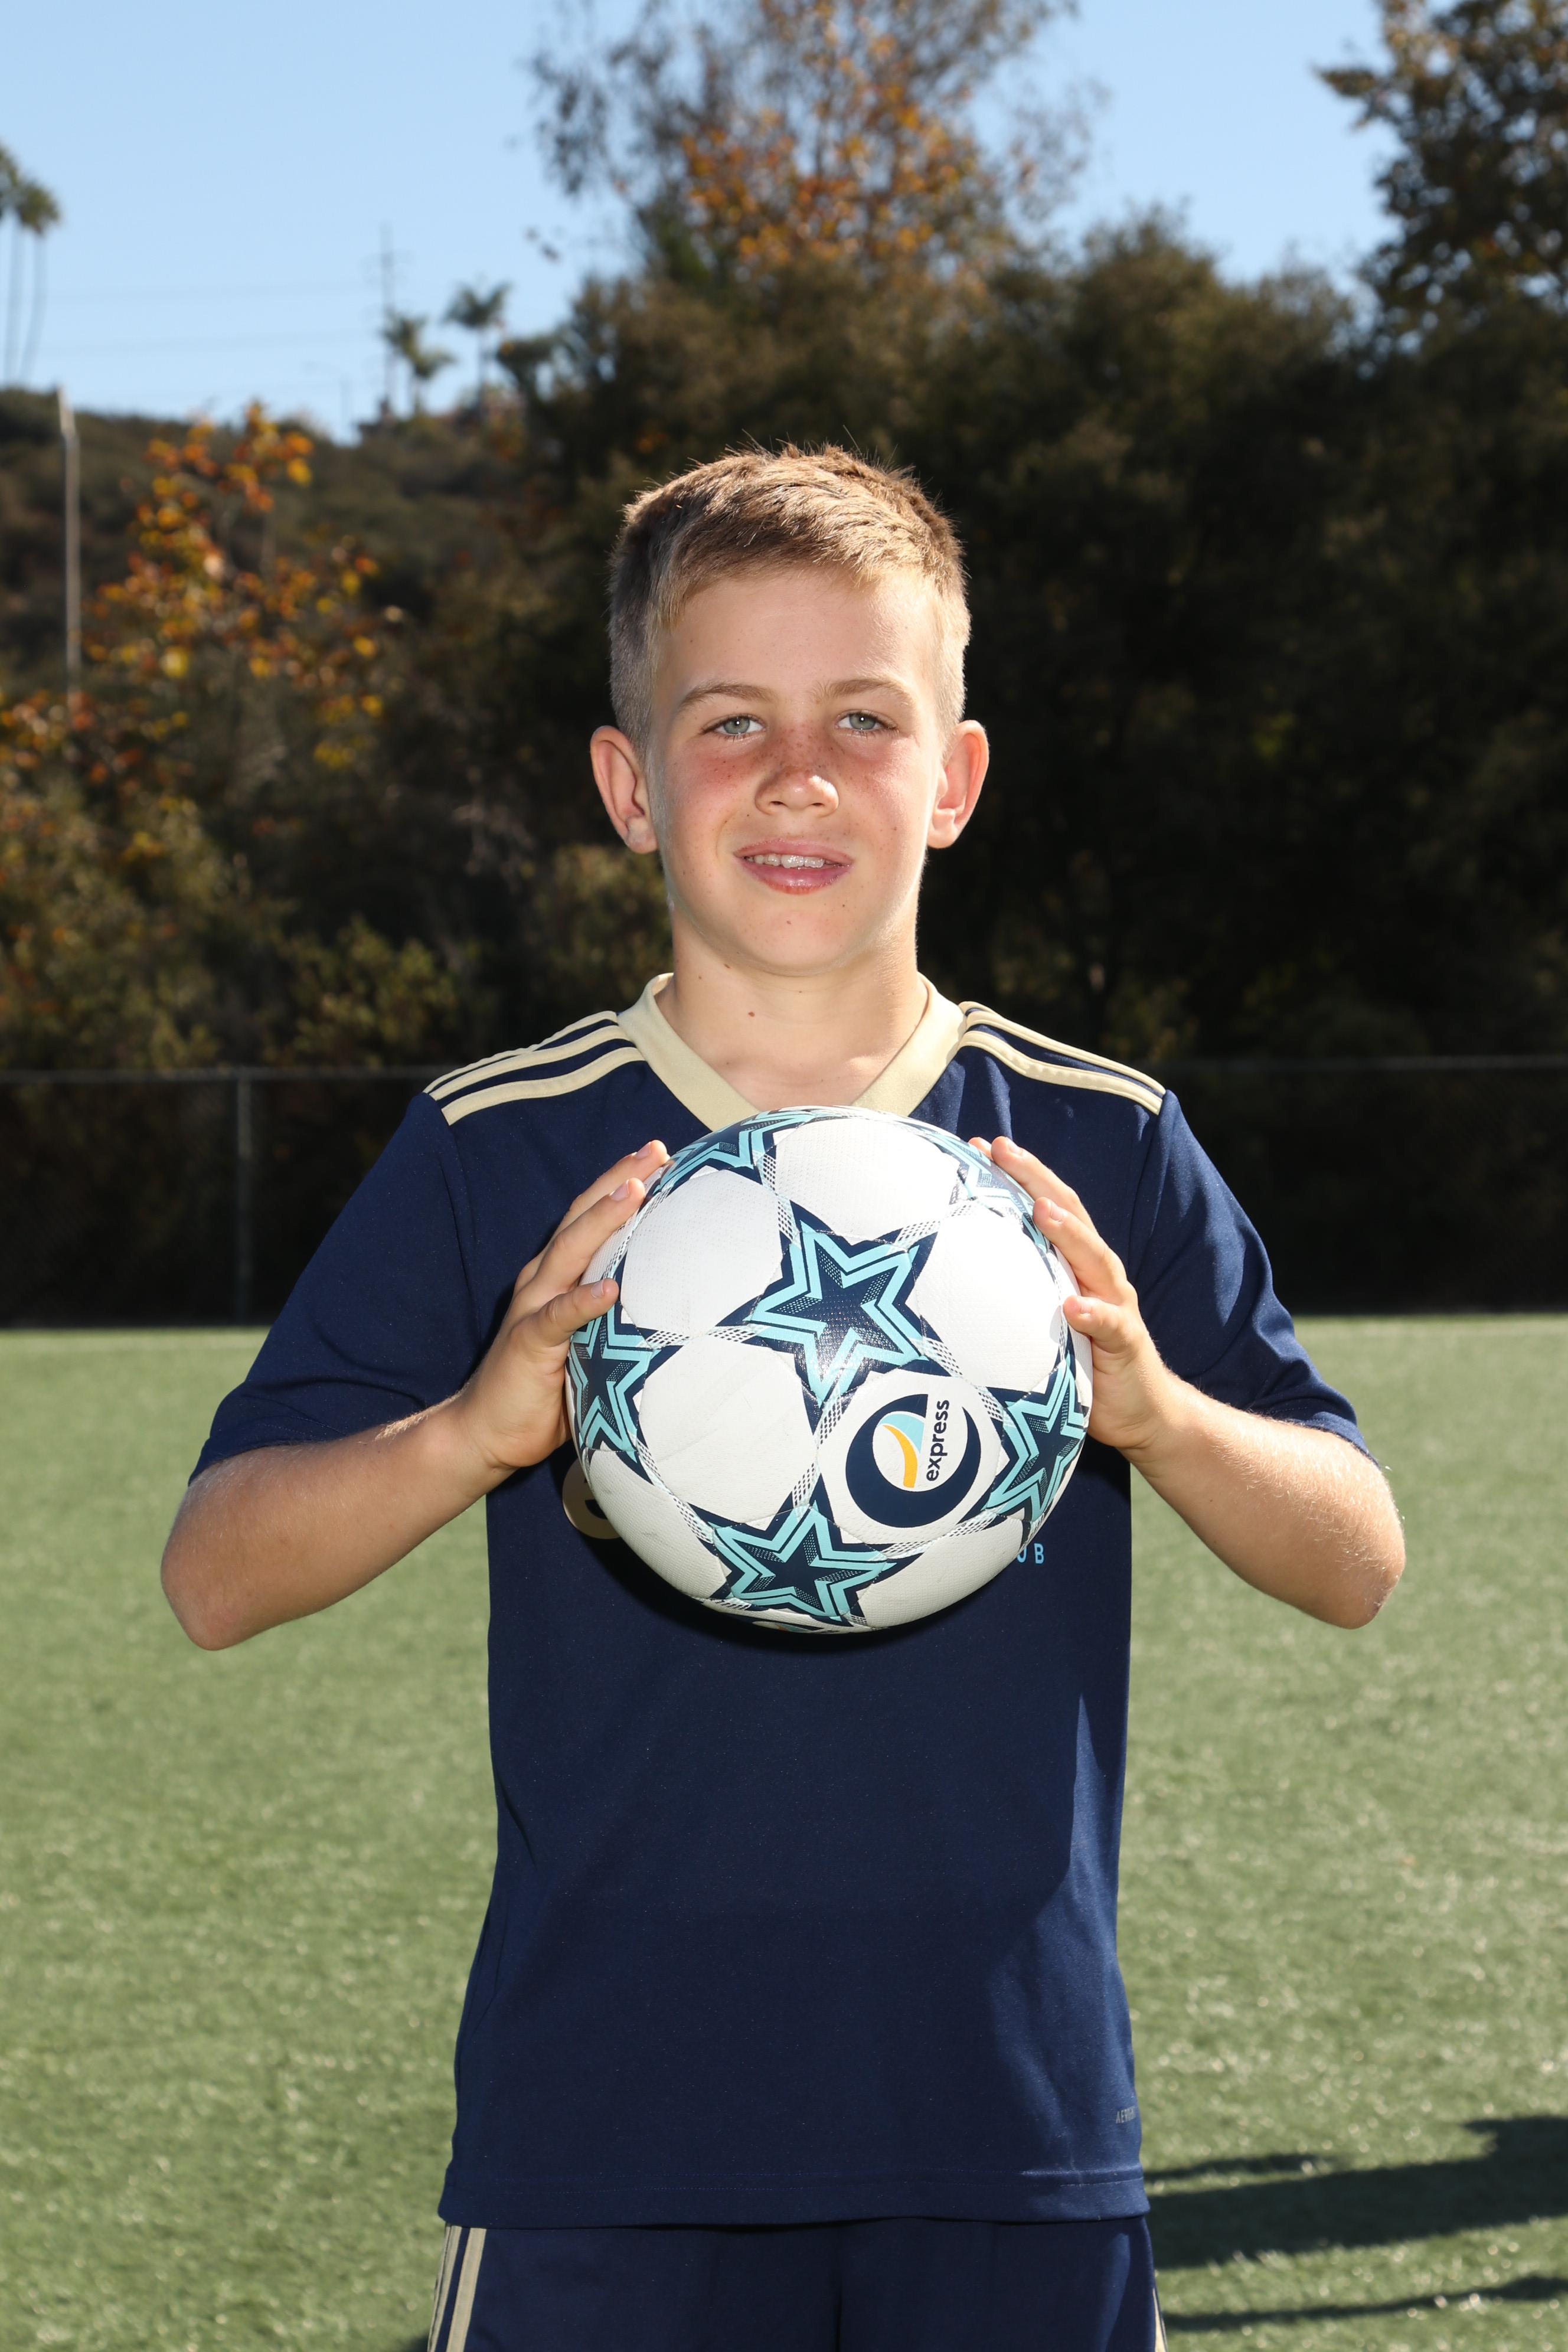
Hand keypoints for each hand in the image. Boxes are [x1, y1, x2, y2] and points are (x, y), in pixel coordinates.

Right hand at [451, 1139, 668, 1483]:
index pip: (591, 1218)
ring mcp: (533, 1308)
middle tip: (658, 1150)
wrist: (484, 1431)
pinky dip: (583, 1300)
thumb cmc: (547, 1389)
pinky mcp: (527, 1343)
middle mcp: (543, 1280)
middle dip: (621, 1181)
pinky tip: (609, 1288)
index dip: (623, 1183)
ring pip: (570, 1253)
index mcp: (558, 1275)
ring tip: (636, 1191)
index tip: (662, 1155)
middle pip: (583, 1218)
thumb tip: (681, 1312)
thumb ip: (618, 1319)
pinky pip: (558, 1317)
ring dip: (603, 1220)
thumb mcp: (589, 1343)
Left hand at [975, 1134, 1179, 1463]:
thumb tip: (948, 1281)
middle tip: (1000, 1149)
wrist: (1141, 1413)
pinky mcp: (1126, 1344)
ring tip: (1041, 1211)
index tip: (978, 1146)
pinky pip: (1110, 1326)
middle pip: (1069, 1216)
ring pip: (1094, 1260)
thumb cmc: (1080, 1366)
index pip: (1045, 1207)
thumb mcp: (1039, 1324)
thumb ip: (1012, 1298)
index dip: (1016, 1176)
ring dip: (1068, 1234)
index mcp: (1072, 1266)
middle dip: (1036, 1180)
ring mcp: (1115, 1306)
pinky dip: (1093, 1313)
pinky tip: (1074, 1306)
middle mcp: (1096, 1276)